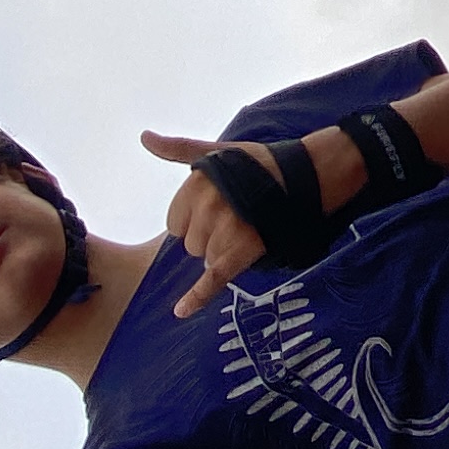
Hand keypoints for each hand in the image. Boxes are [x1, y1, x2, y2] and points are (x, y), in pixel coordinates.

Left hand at [140, 127, 366, 314]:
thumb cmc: (259, 164)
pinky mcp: (240, 252)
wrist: (305, 176)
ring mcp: (222, 230)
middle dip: (208, 235)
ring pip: (205, 258)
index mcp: (195, 183)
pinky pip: (213, 279)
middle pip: (189, 242)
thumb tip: (144, 137)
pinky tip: (181, 311)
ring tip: (248, 230)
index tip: (219, 208)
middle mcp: (205, 206)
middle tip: (237, 217)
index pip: (175, 221)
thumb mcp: (217, 151)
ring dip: (221, 251)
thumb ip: (178, 149)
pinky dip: (197, 298)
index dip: (195, 219)